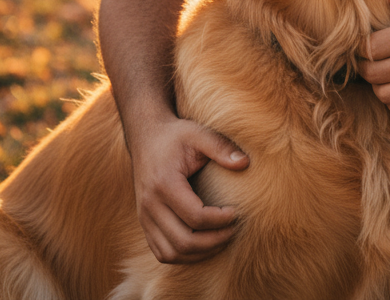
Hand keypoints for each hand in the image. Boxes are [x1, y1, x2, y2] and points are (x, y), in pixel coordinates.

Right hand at [129, 113, 248, 263]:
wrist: (146, 137)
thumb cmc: (175, 136)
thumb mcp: (199, 133)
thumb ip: (221, 146)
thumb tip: (245, 163)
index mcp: (164, 184)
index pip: (195, 217)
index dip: (219, 220)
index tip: (236, 213)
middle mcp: (150, 205)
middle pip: (183, 242)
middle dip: (213, 242)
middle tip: (233, 230)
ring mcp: (144, 217)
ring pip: (171, 254)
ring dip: (199, 254)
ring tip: (221, 239)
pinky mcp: (144, 223)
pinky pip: (162, 252)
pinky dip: (184, 255)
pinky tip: (203, 243)